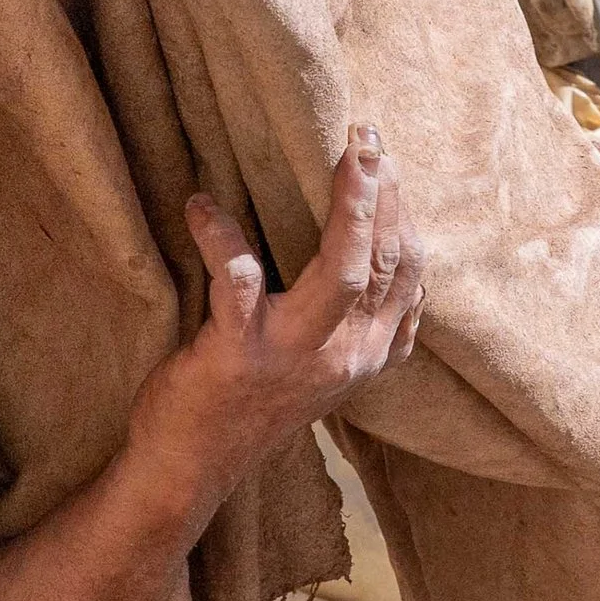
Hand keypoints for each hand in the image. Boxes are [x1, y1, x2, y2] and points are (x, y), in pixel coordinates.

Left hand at [127, 125, 425, 533]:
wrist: (191, 465)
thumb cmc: (251, 401)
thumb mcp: (324, 365)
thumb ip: (355, 318)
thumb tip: (375, 249)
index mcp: (368, 352)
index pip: (408, 275)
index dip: (403, 214)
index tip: (388, 161)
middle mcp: (344, 355)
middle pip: (385, 263)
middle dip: (385, 193)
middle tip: (368, 136)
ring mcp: (295, 356)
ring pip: (343, 271)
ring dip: (351, 206)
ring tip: (347, 154)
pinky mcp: (239, 353)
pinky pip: (237, 279)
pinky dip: (219, 236)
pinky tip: (200, 207)